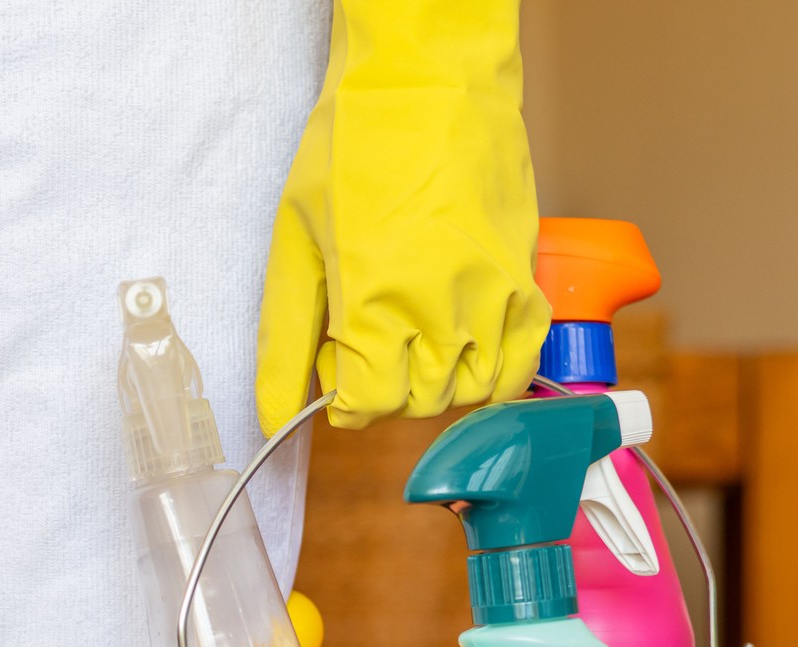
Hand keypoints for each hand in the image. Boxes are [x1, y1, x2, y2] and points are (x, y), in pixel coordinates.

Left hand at [254, 0, 549, 432]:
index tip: (341, 374)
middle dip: (389, 392)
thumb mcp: (295, 245)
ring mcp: (490, 291)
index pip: (371, 404)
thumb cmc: (353, 150)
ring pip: (473, 388)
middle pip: (420, 402)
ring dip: (440, 384)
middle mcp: (438, 305)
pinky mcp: (525, 274)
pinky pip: (524, 356)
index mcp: (373, 300)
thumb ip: (285, 340)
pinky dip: (498, 370)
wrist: (429, 82)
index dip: (349, 401)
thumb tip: (273, 413)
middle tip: (371, 346)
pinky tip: (466, 345)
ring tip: (416, 343)